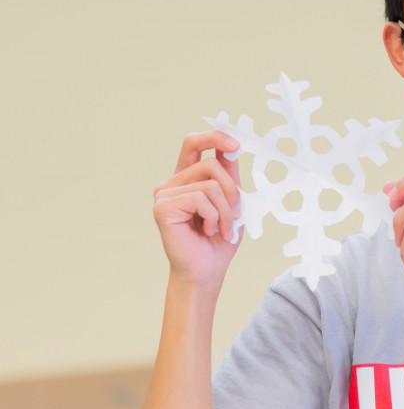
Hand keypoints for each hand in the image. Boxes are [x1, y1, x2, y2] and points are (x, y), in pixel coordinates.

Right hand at [153, 131, 241, 285]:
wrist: (207, 271)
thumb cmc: (219, 239)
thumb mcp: (232, 202)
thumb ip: (229, 176)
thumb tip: (231, 148)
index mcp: (186, 178)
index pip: (194, 144)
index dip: (215, 137)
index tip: (236, 145)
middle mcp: (172, 183)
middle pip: (210, 164)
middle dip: (232, 190)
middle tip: (235, 214)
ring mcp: (164, 194)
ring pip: (210, 184)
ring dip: (226, 210)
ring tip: (222, 228)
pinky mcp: (163, 207)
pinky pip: (201, 199)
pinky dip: (214, 217)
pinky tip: (209, 231)